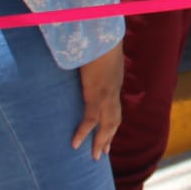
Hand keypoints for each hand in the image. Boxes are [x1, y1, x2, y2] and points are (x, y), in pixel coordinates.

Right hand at [72, 42, 123, 159]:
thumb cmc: (97, 38)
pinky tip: (75, 144)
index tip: (108, 133)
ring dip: (102, 141)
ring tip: (96, 156)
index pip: (114, 106)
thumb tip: (79, 58)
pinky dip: (83, 133)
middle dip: (109, 137)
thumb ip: (90, 59)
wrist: (103, 34)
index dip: (111, 121)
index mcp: (114, 80)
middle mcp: (113, 90)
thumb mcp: (96, 51)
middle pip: (114, 119)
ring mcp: (107, 93)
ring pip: (108, 124)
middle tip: (103, 152)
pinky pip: (90, 119)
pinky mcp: (96, 94)